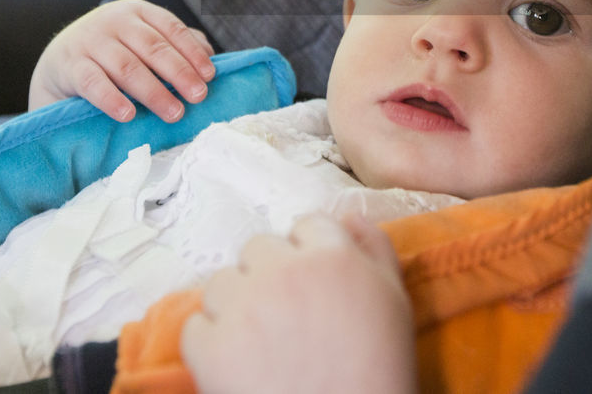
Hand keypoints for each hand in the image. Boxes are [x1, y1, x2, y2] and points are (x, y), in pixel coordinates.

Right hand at [27, 0, 214, 120]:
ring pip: (127, 66)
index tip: (210, 76)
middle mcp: (114, 21)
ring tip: (174, 112)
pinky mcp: (69, 66)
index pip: (171, 28)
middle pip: (152, 47)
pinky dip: (111, 99)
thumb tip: (210, 58)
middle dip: (179, 73)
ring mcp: (90, 41)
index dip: (192, 52)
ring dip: (153, 91)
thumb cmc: (113, 54)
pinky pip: (93, 83)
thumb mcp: (142, 41)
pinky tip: (128, 114)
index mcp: (138, 12)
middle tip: (198, 96)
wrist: (58, 62)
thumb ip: (175, 45)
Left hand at [182, 212, 416, 393]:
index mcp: (334, 257)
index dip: (308, 255)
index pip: (307, 225)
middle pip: (258, 248)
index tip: (312, 286)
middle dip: (267, 276)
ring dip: (235, 307)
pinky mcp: (210, 348)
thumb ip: (375, 249)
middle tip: (285, 317)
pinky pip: (196, 327)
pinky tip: (239, 368)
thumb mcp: (395, 302)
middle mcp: (284, 272)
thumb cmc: (378, 373)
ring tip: (260, 344)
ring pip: (220, 283)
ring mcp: (243, 309)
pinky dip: (211, 347)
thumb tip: (348, 217)